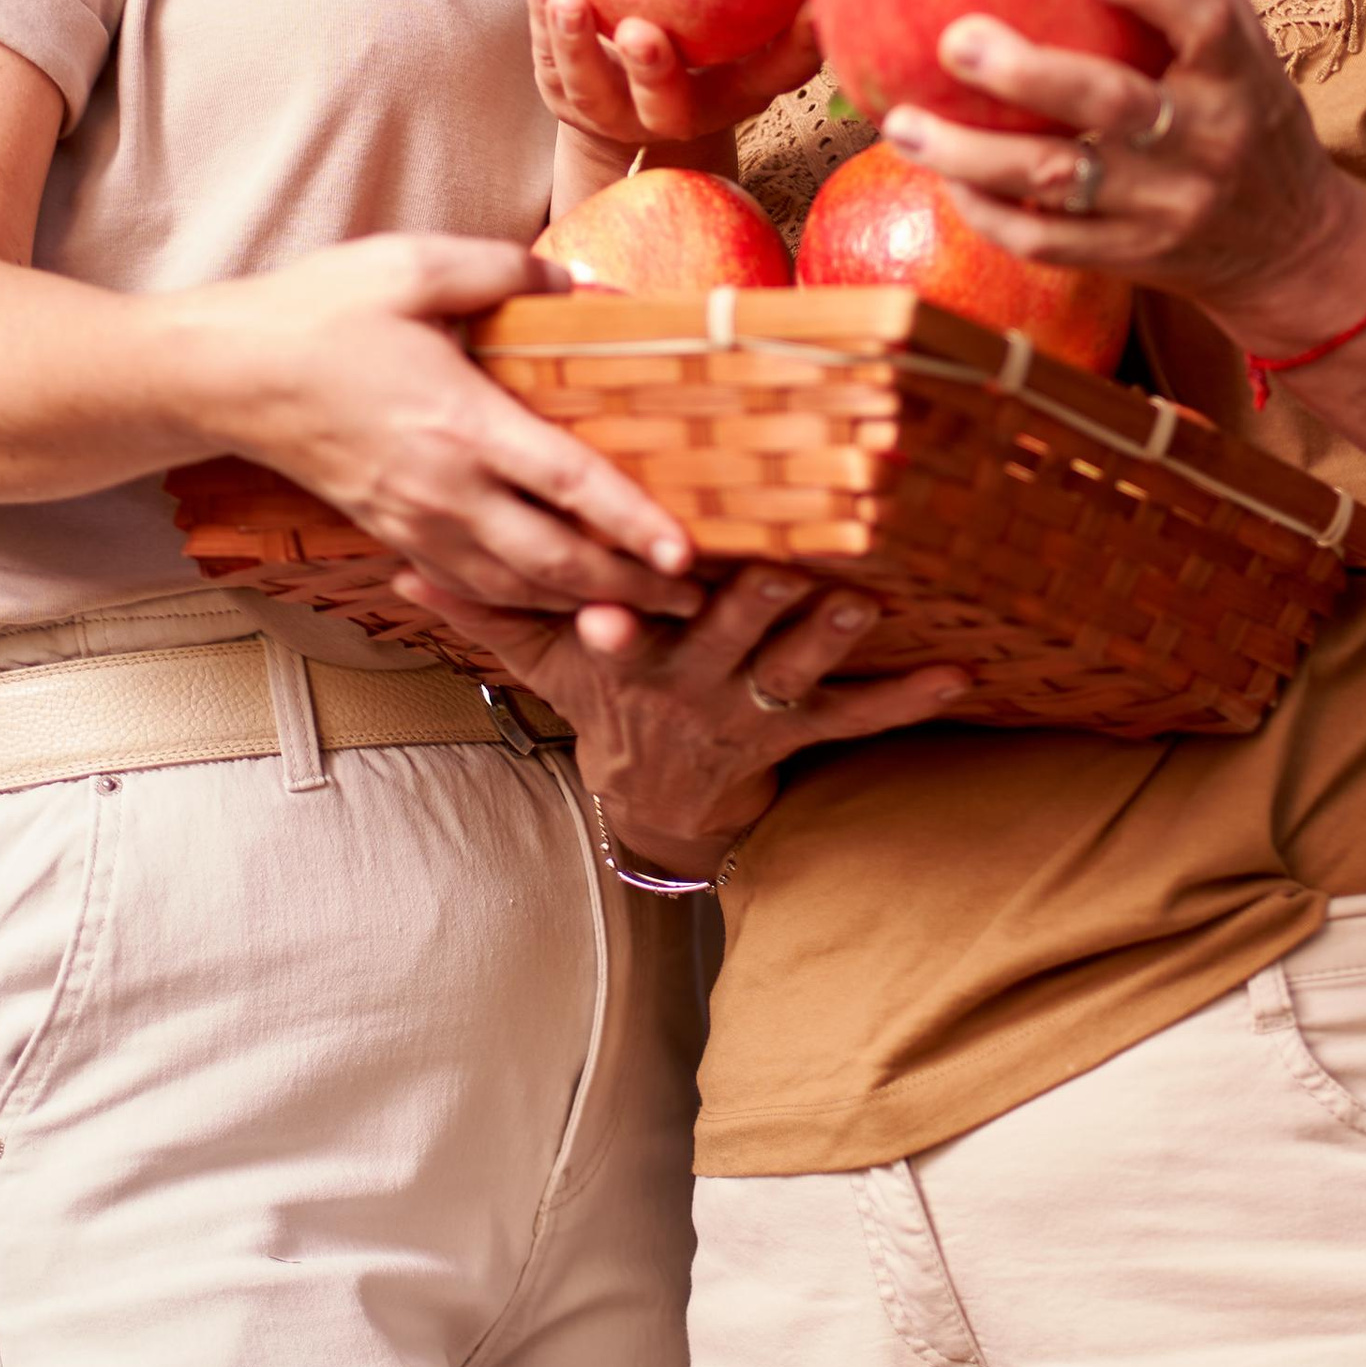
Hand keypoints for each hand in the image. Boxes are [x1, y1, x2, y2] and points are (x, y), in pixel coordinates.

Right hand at [173, 232, 701, 619]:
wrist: (227, 374)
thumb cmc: (320, 313)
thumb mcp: (415, 264)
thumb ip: (507, 270)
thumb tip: (584, 282)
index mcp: (461, 421)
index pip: (566, 483)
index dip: (631, 521)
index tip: (686, 552)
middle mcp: (443, 488)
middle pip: (553, 559)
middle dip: (629, 587)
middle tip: (693, 601)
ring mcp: (415, 521)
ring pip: (515, 585)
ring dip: (584, 605)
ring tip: (646, 613)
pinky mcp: (394, 532)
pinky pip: (470, 583)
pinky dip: (522, 603)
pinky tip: (557, 604)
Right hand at [391, 559, 969, 878]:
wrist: (659, 799)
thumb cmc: (605, 699)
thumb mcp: (539, 659)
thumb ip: (483, 611)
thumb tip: (404, 567)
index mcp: (631, 661)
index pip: (614, 643)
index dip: (612, 634)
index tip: (608, 619)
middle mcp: (694, 686)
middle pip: (720, 646)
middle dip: (748, 612)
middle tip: (776, 574)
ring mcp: (752, 711)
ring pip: (794, 676)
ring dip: (829, 640)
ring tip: (866, 605)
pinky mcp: (801, 730)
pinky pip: (862, 718)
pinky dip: (912, 697)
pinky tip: (961, 672)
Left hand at [530, 0, 820, 163]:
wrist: (629, 84)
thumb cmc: (702, 18)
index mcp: (735, 89)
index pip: (778, 72)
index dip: (801, 47)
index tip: (812, 8)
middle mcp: (678, 111)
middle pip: (667, 105)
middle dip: (654, 73)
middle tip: (641, 32)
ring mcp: (616, 111)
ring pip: (593, 90)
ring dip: (575, 44)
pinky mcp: (567, 96)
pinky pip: (549, 63)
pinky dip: (540, 22)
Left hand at [879, 0, 1365, 359]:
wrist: (1293, 247)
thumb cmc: (1249, 115)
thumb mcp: (1246, 45)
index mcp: (1237, 77)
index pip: (1204, 22)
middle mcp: (1203, 141)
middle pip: (1111, 107)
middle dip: (1027, 74)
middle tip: (954, 37)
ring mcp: (1164, 208)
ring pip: (1058, 184)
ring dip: (971, 156)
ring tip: (900, 122)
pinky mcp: (1130, 257)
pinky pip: (1045, 241)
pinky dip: (987, 209)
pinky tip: (938, 173)